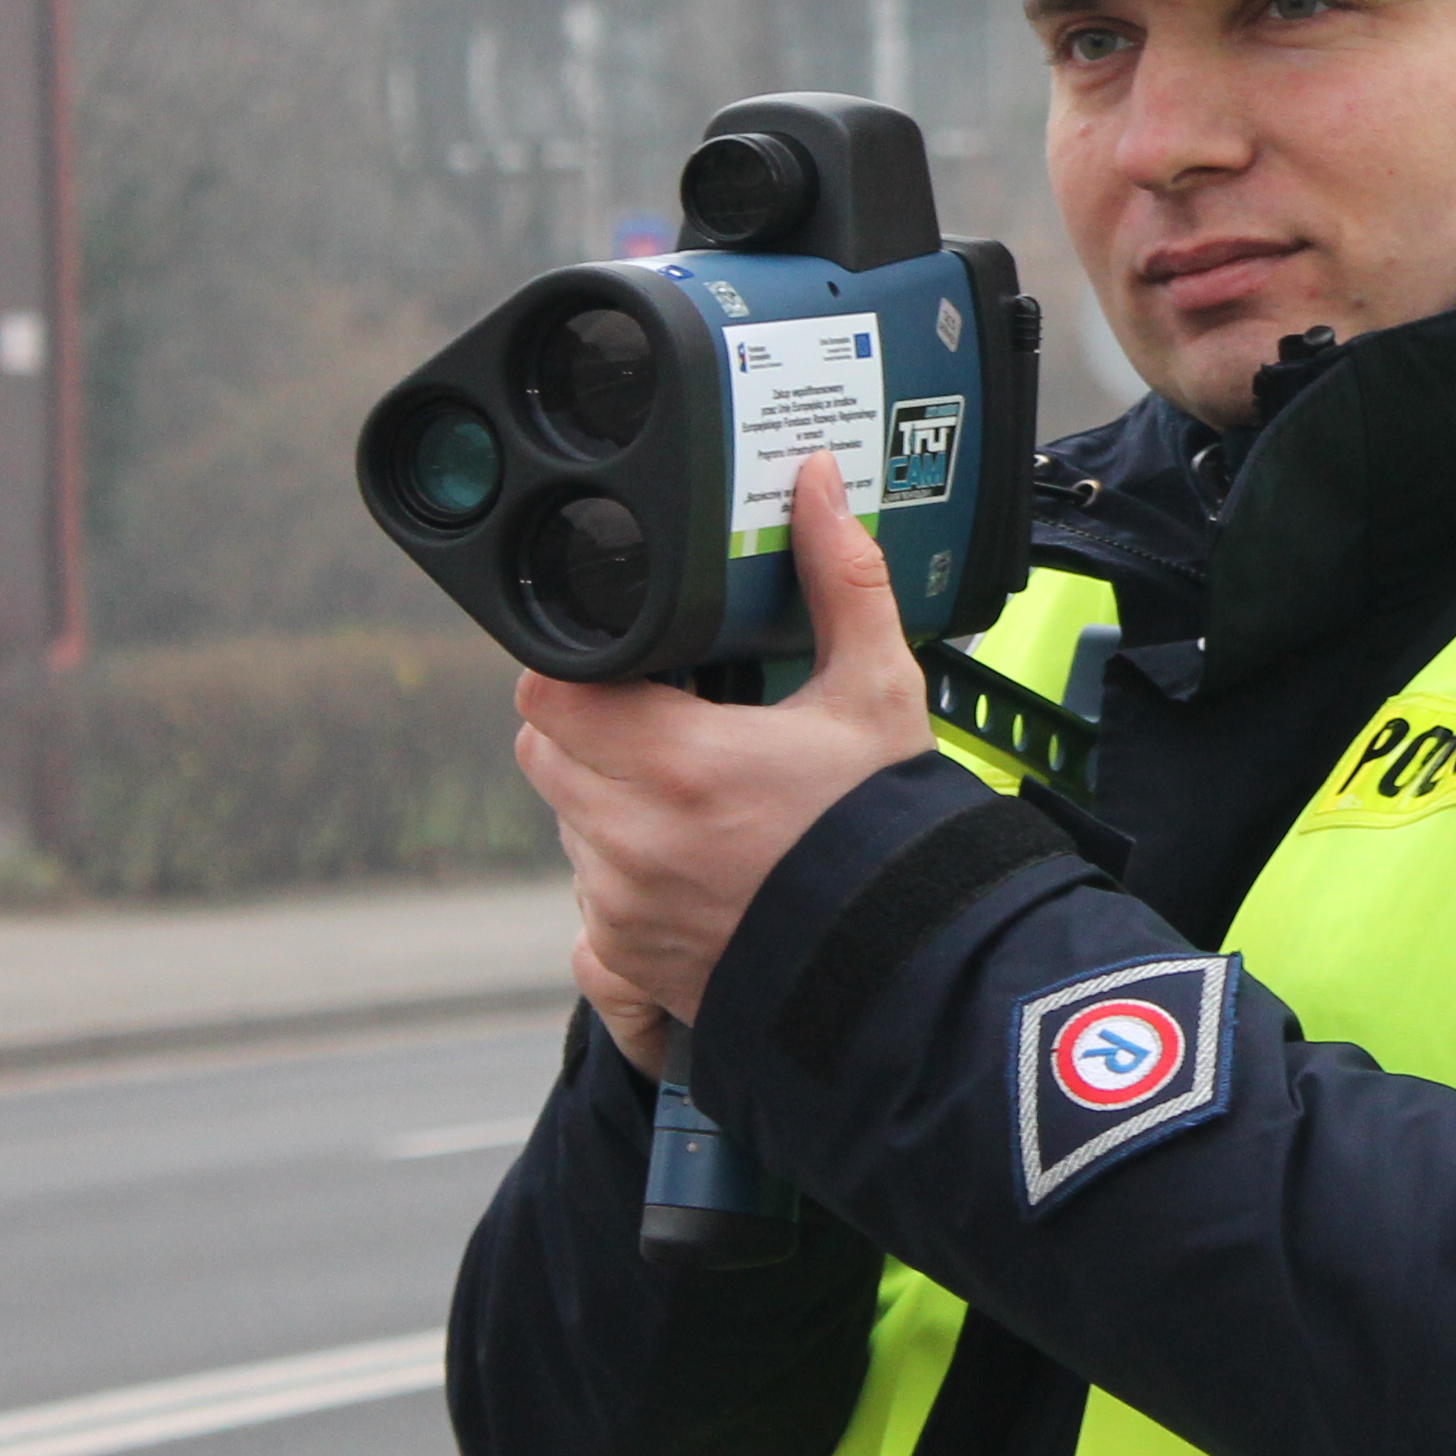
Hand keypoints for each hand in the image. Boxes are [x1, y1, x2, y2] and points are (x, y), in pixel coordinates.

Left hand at [515, 451, 934, 1026]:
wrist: (909, 967)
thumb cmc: (890, 835)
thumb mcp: (878, 695)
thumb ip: (842, 583)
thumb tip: (818, 488)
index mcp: (677, 765)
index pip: (548, 691)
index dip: (577, 669)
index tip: (628, 666)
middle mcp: (630, 841)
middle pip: (546, 752)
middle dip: (591, 727)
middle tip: (665, 719)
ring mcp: (619, 908)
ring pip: (566, 823)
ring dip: (606, 800)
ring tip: (692, 795)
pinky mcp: (626, 959)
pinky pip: (585, 901)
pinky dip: (623, 876)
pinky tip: (694, 864)